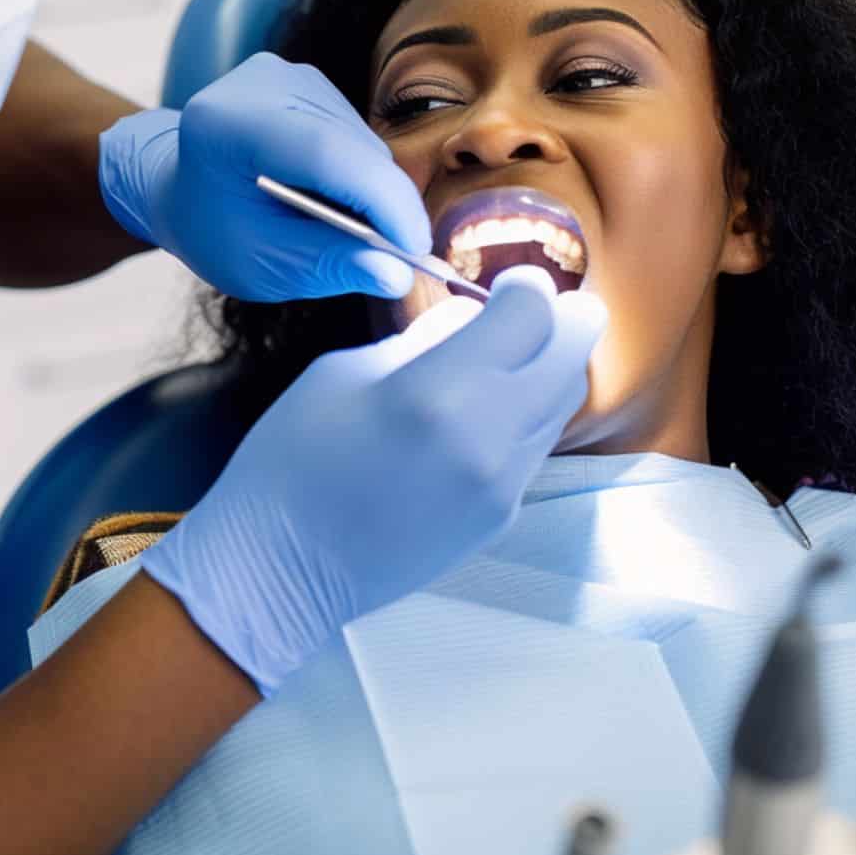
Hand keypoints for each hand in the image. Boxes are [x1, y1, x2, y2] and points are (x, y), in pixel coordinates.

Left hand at [98, 53, 432, 300]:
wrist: (178, 187)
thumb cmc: (211, 228)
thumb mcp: (259, 264)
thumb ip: (326, 266)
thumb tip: (397, 274)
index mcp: (224, 125)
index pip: (323, 153)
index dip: (380, 200)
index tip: (416, 249)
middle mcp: (259, 84)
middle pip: (350, 145)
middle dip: (386, 205)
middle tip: (397, 259)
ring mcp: (285, 74)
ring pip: (362, 141)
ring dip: (373, 191)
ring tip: (353, 232)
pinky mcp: (306, 79)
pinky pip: (356, 133)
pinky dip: (360, 174)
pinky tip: (335, 199)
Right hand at [143, 266, 607, 694]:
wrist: (283, 569)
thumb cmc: (292, 460)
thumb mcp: (341, 373)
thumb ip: (419, 342)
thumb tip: (470, 319)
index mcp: (439, 391)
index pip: (532, 316)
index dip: (527, 289)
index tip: (510, 285)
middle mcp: (487, 438)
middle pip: (571, 357)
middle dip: (562, 321)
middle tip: (538, 311)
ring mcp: (501, 485)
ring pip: (561, 404)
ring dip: (543, 371)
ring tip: (501, 363)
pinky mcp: (501, 518)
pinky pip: (532, 448)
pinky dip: (521, 418)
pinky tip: (476, 419)